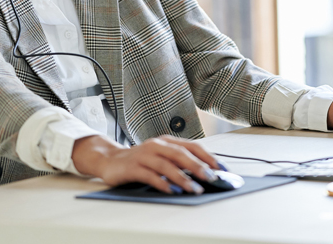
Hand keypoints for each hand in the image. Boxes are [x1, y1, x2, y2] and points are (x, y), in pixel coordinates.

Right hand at [71, 134, 222, 193]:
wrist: (110, 160)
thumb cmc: (141, 159)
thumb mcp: (162, 156)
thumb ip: (179, 162)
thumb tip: (205, 174)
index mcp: (167, 141)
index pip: (192, 146)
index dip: (208, 156)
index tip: (221, 168)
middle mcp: (156, 145)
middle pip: (180, 154)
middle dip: (198, 166)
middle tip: (211, 178)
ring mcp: (144, 155)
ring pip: (166, 165)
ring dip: (182, 178)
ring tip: (194, 188)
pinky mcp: (133, 167)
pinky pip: (149, 175)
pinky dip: (162, 183)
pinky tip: (171, 191)